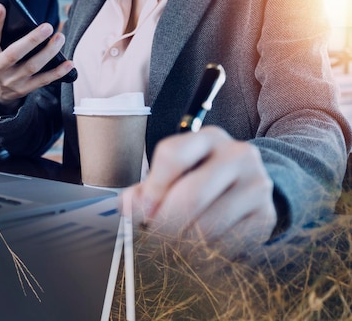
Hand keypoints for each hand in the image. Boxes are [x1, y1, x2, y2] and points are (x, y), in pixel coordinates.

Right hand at [0, 3, 74, 111]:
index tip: (0, 6)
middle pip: (15, 54)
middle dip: (32, 40)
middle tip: (48, 26)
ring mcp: (13, 81)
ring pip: (33, 66)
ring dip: (49, 52)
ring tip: (60, 37)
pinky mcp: (26, 89)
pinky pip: (44, 81)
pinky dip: (58, 72)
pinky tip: (69, 63)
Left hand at [120, 126, 276, 253]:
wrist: (248, 190)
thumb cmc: (199, 181)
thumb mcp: (173, 177)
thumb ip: (145, 190)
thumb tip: (128, 205)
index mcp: (206, 138)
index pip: (172, 155)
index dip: (152, 189)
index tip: (144, 213)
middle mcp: (236, 154)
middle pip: (190, 195)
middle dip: (164, 225)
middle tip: (153, 240)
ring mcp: (256, 183)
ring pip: (207, 227)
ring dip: (183, 246)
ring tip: (174, 248)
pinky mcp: (265, 215)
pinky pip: (227, 245)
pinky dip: (206, 256)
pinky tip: (200, 250)